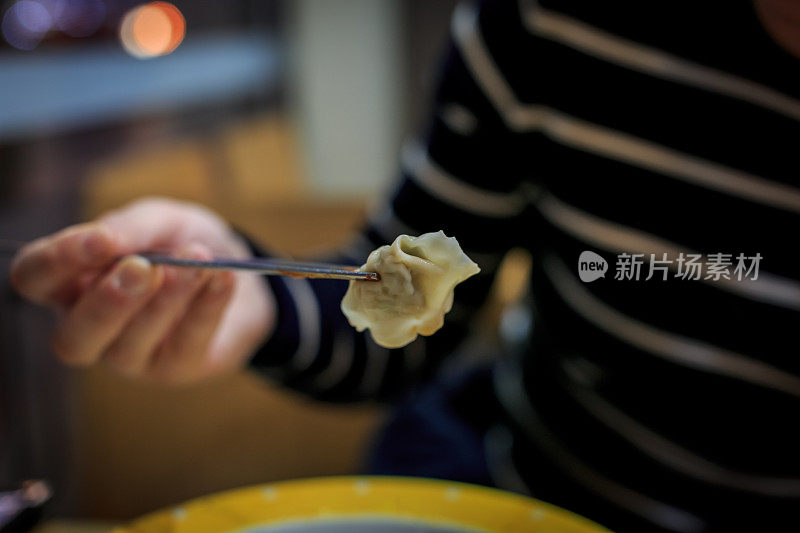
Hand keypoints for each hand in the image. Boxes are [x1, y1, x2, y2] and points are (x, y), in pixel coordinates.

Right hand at [10, 197, 274, 383]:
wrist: (243, 270)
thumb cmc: (181, 243)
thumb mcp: (158, 220)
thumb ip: (129, 228)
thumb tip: (100, 241)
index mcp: (72, 284)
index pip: (35, 280)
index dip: (57, 262)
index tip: (96, 241)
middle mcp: (92, 329)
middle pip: (73, 338)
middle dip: (107, 304)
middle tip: (144, 268)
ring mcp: (131, 357)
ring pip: (131, 346)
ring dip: (167, 300)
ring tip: (200, 259)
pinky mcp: (177, 370)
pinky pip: (186, 345)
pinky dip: (207, 308)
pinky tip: (223, 277)